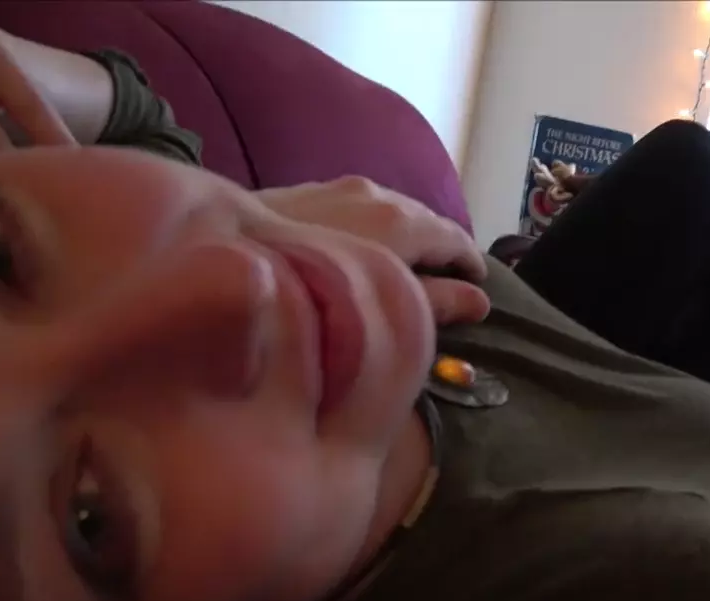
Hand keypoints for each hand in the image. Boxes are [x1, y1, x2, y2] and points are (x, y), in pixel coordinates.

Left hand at [255, 177, 489, 325]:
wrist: (227, 247)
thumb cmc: (313, 288)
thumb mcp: (384, 304)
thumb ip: (435, 301)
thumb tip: (481, 301)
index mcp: (403, 221)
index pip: (455, 237)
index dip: (471, 263)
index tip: (479, 286)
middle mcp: (377, 194)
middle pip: (424, 219)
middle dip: (438, 248)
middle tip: (445, 281)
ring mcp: (340, 187)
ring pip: (389, 210)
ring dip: (403, 237)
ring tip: (403, 267)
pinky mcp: (307, 190)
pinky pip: (356, 208)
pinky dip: (370, 229)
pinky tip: (357, 252)